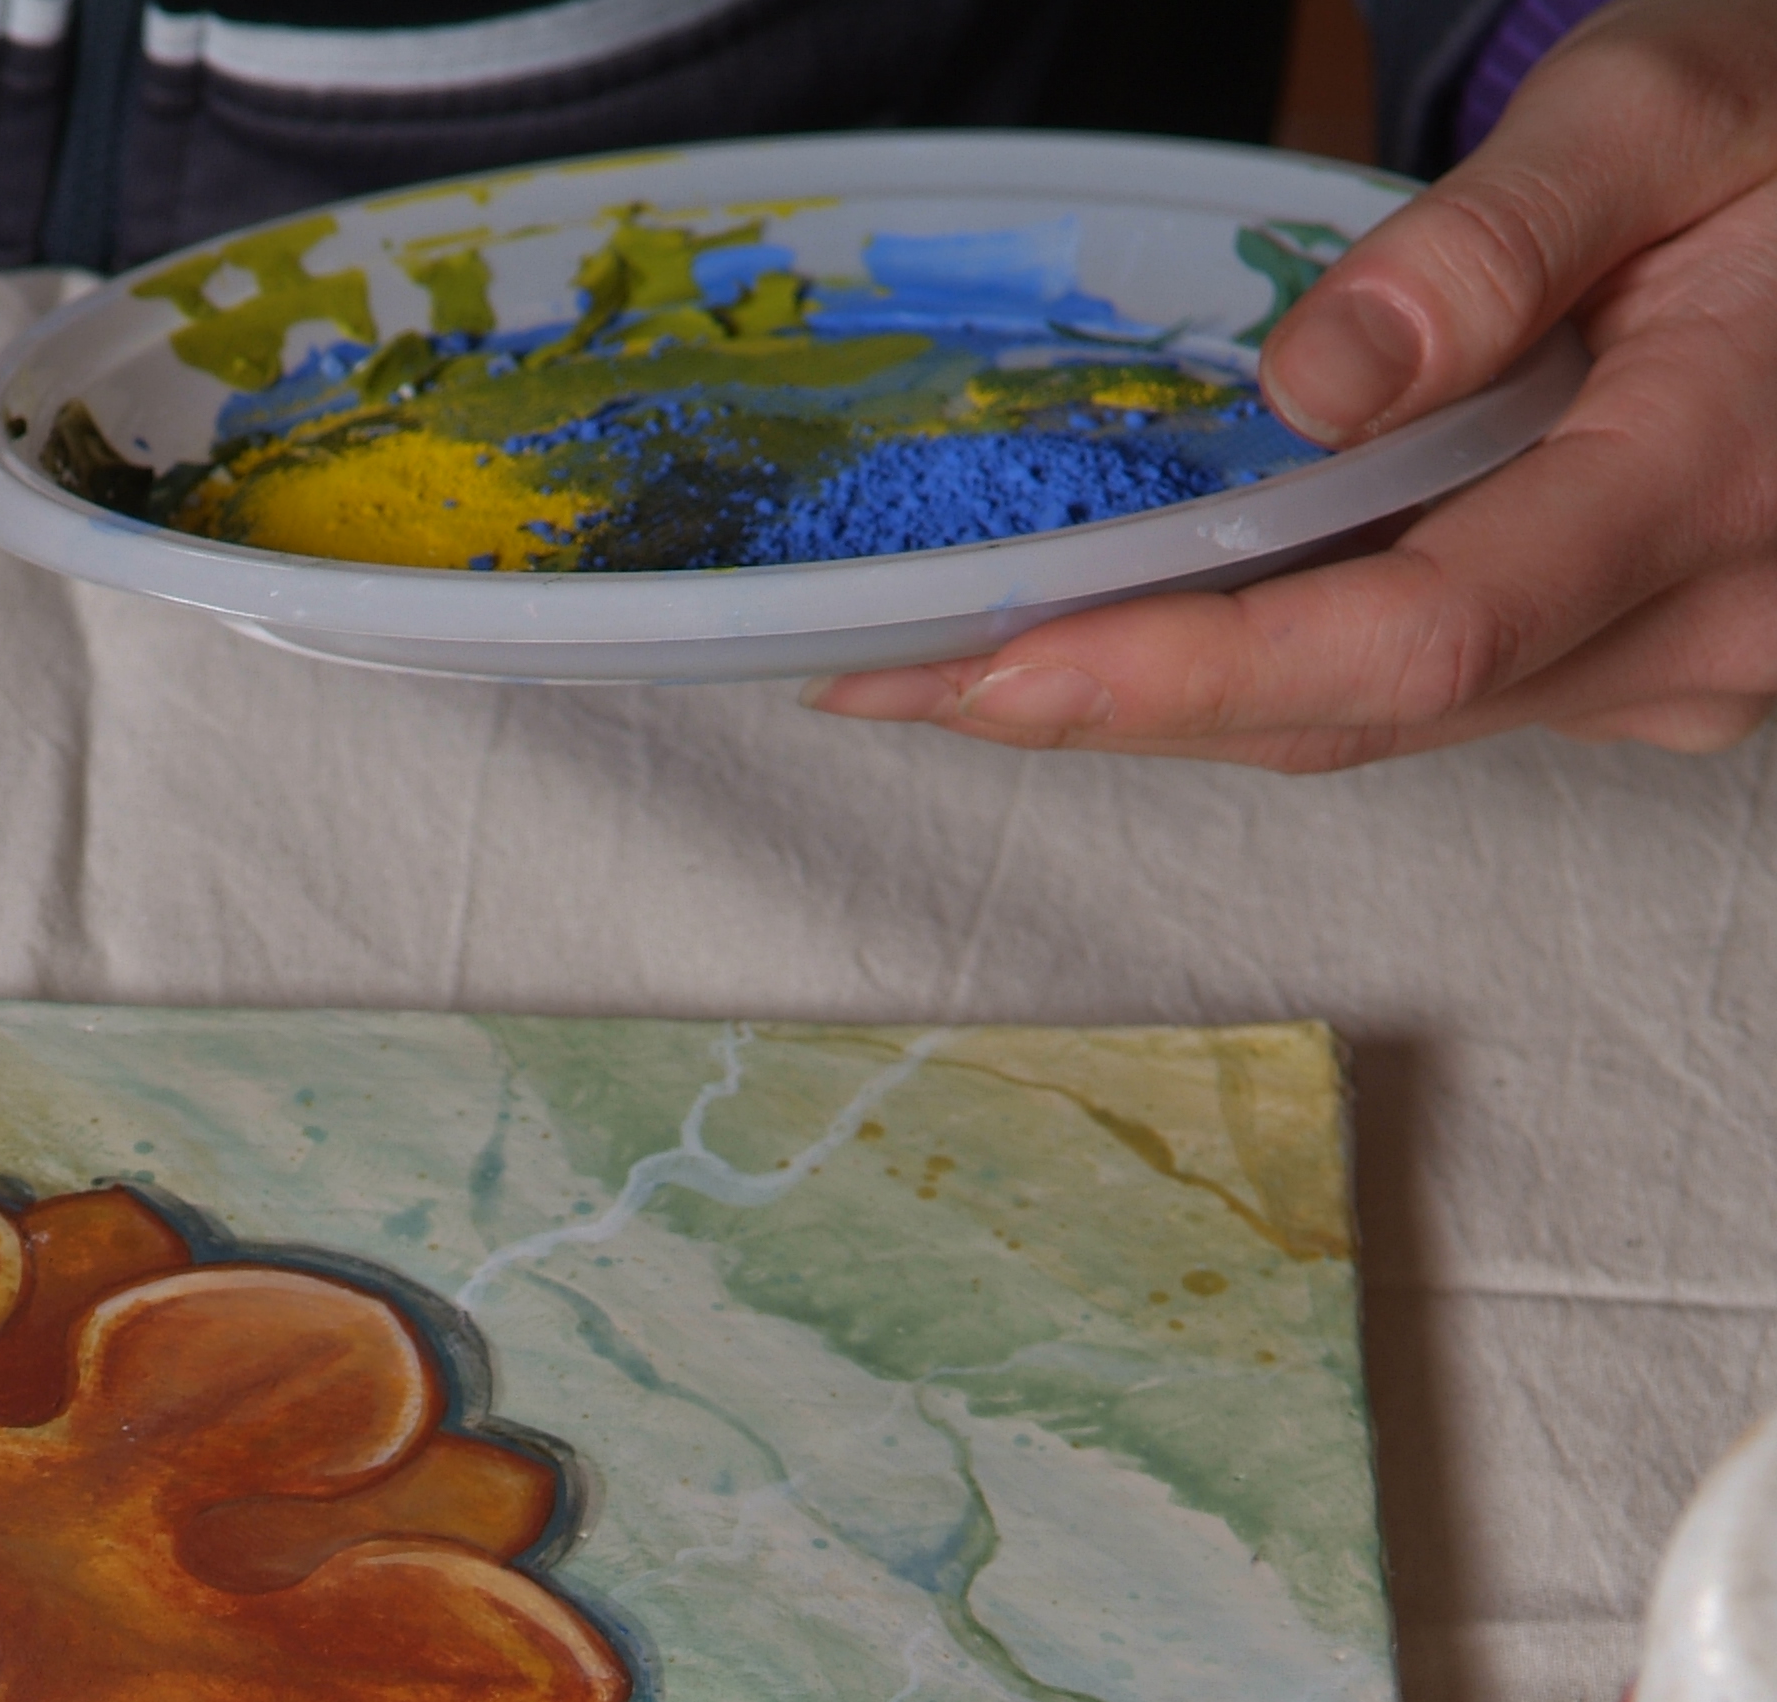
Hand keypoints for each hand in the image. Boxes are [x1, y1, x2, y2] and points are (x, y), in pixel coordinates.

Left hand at [809, 0, 1776, 766]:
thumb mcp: (1677, 103)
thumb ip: (1497, 240)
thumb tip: (1315, 382)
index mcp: (1711, 478)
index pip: (1413, 634)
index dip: (1186, 670)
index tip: (993, 670)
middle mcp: (1703, 628)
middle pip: (1361, 708)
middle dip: (1110, 704)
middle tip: (885, 674)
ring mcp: (1677, 670)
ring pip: (1375, 720)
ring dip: (1158, 702)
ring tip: (945, 664)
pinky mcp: (1636, 669)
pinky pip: (1417, 690)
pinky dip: (1255, 669)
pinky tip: (1114, 633)